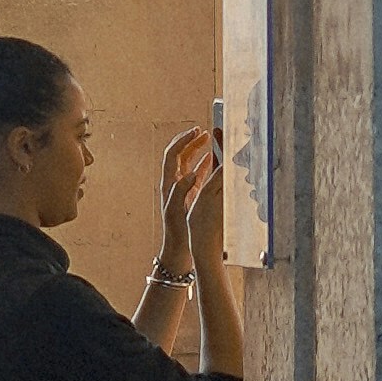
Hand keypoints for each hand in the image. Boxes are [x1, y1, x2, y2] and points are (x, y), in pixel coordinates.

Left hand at [159, 127, 221, 248]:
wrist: (178, 249)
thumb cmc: (176, 232)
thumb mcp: (176, 211)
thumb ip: (181, 191)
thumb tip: (191, 173)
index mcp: (169, 183)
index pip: (173, 155)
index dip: (183, 141)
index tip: (195, 131)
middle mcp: (174, 183)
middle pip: (180, 155)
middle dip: (190, 141)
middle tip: (203, 131)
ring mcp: (182, 189)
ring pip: (189, 163)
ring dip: (197, 150)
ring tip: (208, 139)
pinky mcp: (191, 196)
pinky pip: (197, 175)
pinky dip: (204, 164)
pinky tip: (213, 159)